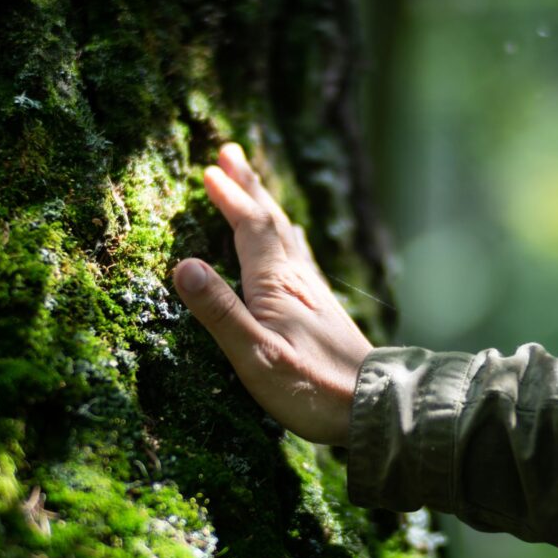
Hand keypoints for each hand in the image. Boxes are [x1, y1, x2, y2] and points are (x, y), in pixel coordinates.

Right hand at [173, 143, 372, 445]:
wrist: (373, 405)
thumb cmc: (311, 387)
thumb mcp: (256, 356)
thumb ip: (221, 312)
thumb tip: (184, 266)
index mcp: (277, 285)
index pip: (250, 229)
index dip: (231, 199)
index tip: (210, 170)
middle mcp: (298, 280)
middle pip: (271, 222)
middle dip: (250, 187)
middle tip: (231, 152)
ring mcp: (314, 294)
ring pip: (287, 237)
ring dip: (267, 208)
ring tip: (256, 189)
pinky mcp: (324, 311)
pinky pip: (300, 258)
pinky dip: (286, 239)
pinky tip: (291, 246)